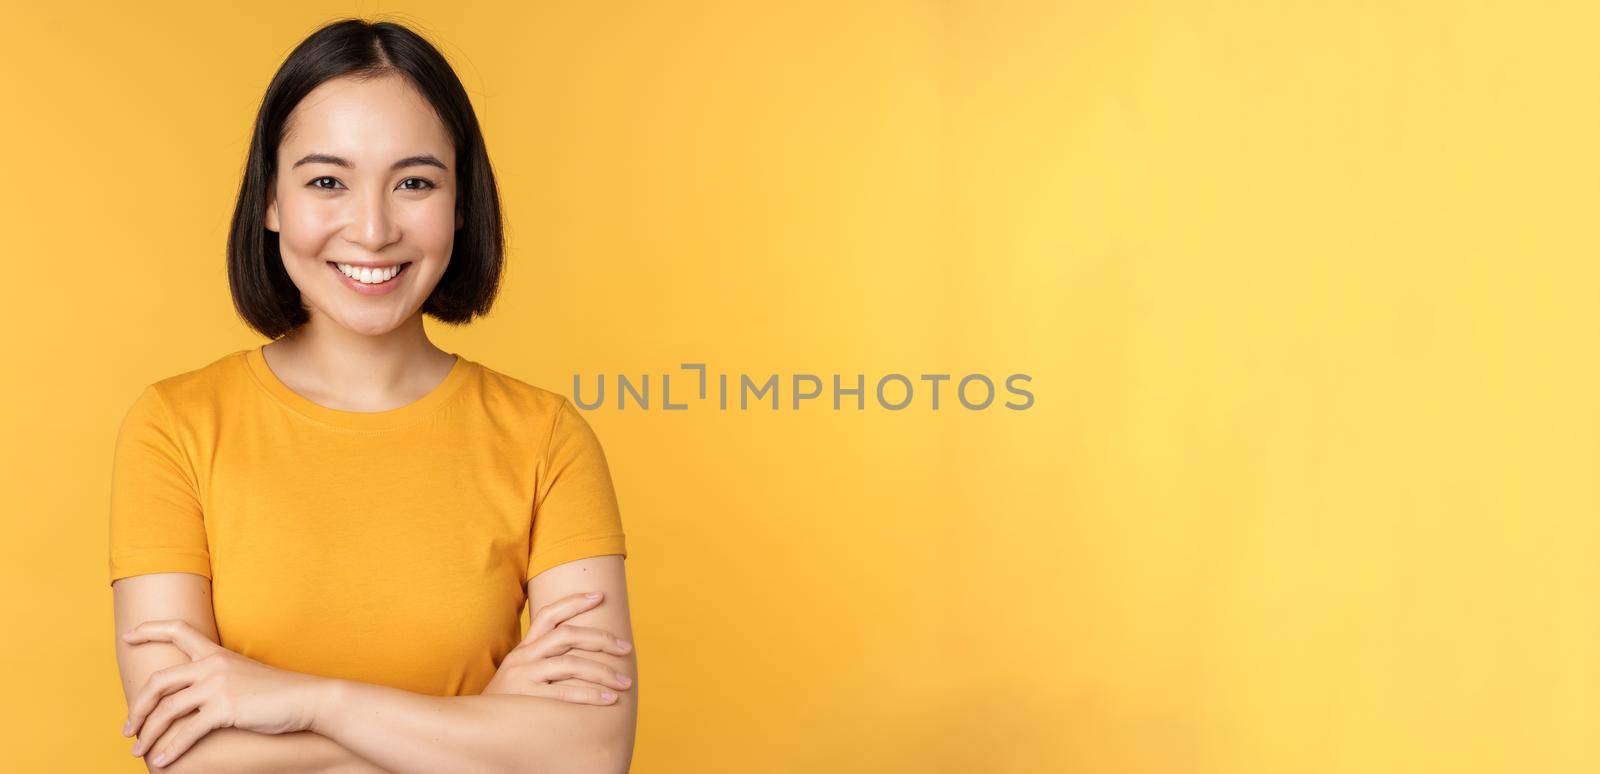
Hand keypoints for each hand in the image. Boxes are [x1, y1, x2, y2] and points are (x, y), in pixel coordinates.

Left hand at [119, 619, 333, 767]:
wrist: (307, 698)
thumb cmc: (278, 692)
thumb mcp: (244, 675)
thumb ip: (218, 678)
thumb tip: (195, 697)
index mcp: (216, 653)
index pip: (178, 630)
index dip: (150, 630)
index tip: (128, 637)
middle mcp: (212, 665)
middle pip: (158, 681)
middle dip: (137, 707)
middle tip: (127, 729)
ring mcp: (217, 686)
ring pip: (167, 710)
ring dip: (148, 734)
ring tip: (138, 751)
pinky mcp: (225, 708)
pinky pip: (187, 732)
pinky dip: (171, 749)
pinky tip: (161, 762)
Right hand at [482, 590, 634, 704]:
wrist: (473, 725)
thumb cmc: (507, 699)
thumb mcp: (519, 672)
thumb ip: (543, 659)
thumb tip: (582, 654)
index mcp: (524, 647)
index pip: (549, 615)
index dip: (574, 602)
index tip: (600, 595)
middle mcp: (524, 656)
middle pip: (568, 635)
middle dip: (601, 639)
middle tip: (627, 647)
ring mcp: (524, 676)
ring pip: (571, 663)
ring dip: (603, 671)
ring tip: (625, 681)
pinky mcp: (526, 698)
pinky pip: (564, 693)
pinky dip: (590, 695)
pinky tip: (609, 699)